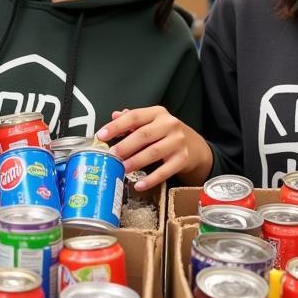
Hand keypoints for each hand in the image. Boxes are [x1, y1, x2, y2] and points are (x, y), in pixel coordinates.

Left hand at [96, 107, 212, 189]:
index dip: (116, 126)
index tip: (101, 135)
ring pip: (153, 152)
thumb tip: (115, 115)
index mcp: (158, 113)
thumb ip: (134, 120)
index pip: (134, 116)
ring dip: (135, 162)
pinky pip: (164, 171)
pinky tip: (139, 184)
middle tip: (111, 156)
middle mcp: (169, 125)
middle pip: (143, 135)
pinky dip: (150, 179)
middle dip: (124, 146)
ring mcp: (178, 142)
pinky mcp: (183, 159)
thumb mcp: (153, 122)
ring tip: (121, 169)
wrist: (196, 147)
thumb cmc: (168, 134)